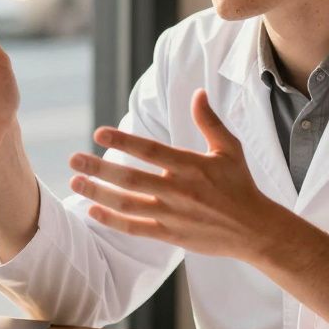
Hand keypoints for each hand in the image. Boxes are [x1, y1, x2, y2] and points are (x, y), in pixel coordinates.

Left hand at [68, 89, 291, 260]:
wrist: (255, 230)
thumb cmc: (241, 185)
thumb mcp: (229, 149)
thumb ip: (209, 121)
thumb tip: (198, 93)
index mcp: (191, 166)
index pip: (150, 150)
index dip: (123, 141)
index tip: (99, 133)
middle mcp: (178, 190)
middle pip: (130, 178)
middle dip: (98, 168)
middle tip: (73, 160)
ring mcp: (173, 215)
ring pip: (127, 204)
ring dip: (98, 193)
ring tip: (75, 183)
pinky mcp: (171, 235)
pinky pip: (136, 228)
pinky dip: (113, 220)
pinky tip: (93, 210)